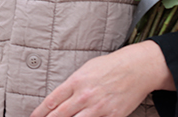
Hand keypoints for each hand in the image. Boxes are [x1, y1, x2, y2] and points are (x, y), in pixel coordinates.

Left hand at [30, 41, 174, 116]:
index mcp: (77, 81)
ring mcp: (98, 108)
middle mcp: (85, 96)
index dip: (39, 112)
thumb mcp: (87, 68)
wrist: (137, 68)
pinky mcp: (111, 116)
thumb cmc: (112, 65)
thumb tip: (59, 98)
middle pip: (59, 116)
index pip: (52, 101)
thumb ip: (73, 84)